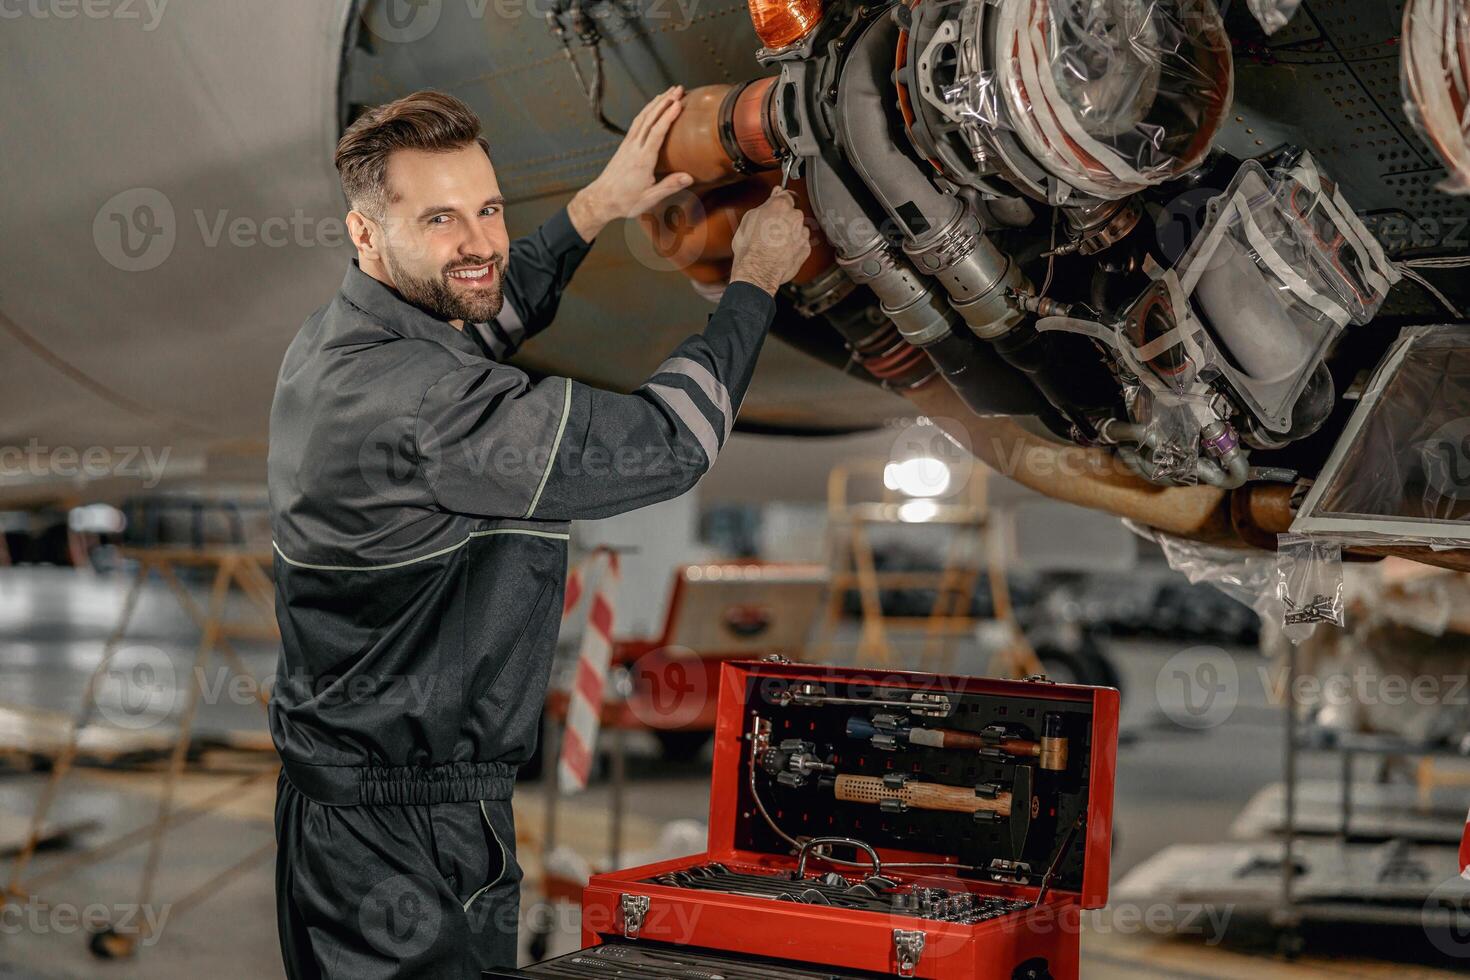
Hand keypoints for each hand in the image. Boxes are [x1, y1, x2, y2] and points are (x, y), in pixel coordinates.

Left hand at [568, 86, 693, 240]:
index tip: (678, 103)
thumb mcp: (649, 198)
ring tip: (668, 92)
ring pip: (642, 118)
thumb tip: (689, 177)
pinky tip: (652, 107)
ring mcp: (628, 145)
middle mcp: (634, 148)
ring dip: (655, 103)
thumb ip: (669, 186)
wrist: (601, 199)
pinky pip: (637, 123)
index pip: (657, 133)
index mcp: (642, 160)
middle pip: (650, 119)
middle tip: (678, 89)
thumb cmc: (625, 201)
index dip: (668, 116)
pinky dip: (646, 111)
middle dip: (664, 102)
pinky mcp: (625, 145)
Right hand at [729, 188, 812, 295]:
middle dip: (784, 219)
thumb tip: (772, 198)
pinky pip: (801, 243)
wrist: (758, 271)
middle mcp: (795, 217)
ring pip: (798, 229)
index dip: (781, 199)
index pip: (787, 194)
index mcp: (780, 206)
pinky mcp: (806, 249)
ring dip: (790, 233)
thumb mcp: (749, 219)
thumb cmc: (750, 248)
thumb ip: (765, 205)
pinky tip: (781, 252)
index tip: (778, 203)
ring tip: (774, 244)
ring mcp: (802, 233)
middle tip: (770, 230)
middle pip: (793, 213)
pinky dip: (794, 247)